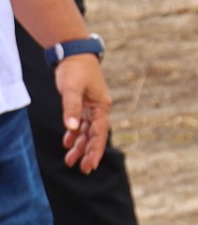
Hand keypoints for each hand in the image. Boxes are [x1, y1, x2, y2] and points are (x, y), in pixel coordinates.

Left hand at [53, 53, 108, 173]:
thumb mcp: (71, 89)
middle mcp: (99, 110)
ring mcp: (92, 108)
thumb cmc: (75, 70)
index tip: (91, 165)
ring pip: (87, 132)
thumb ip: (71, 109)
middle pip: (95, 135)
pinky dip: (75, 134)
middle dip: (89, 153)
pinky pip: (81, 124)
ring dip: (80, 146)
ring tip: (70, 161)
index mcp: (101, 107)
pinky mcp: (83, 105)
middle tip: (84, 169)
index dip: (96, 150)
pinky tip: (68, 143)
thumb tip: (72, 128)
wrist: (74, 54)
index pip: (100, 133)